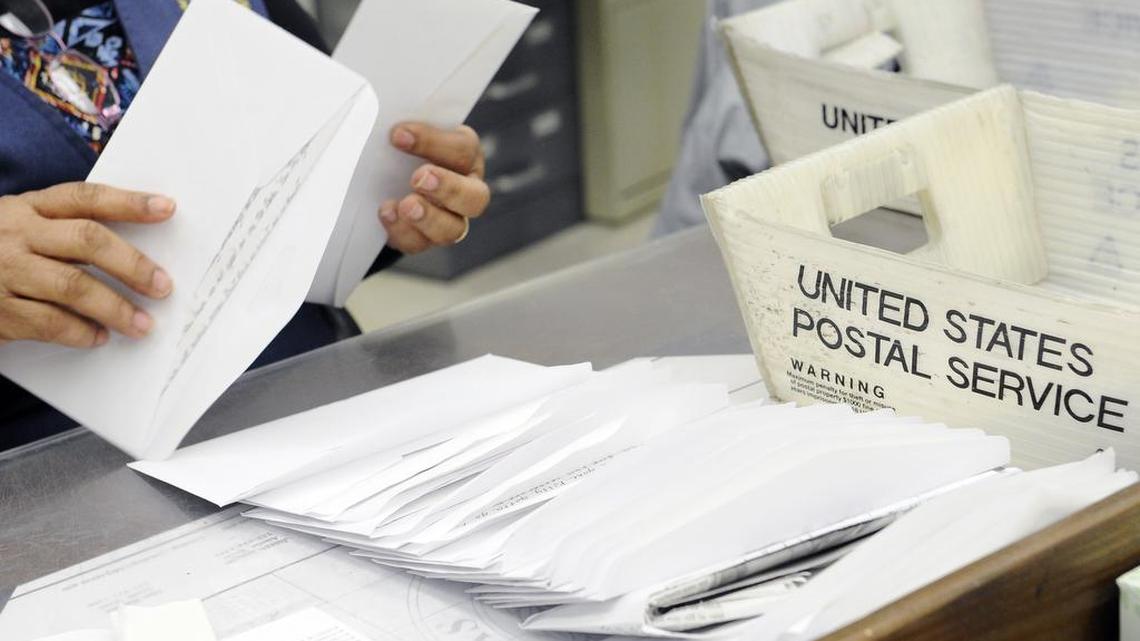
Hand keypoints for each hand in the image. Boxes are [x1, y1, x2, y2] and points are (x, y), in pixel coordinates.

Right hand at [0, 182, 174, 347]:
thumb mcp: (21, 227)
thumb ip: (65, 230)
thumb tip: (137, 253)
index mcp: (28, 208)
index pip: (85, 197)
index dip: (128, 202)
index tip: (167, 208)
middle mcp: (16, 234)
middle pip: (87, 240)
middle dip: (131, 265)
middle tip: (162, 286)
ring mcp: (4, 272)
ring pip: (72, 286)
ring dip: (115, 308)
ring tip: (142, 324)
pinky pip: (48, 322)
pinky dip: (80, 332)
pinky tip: (98, 337)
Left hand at [381, 122, 489, 253]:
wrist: (380, 173)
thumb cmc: (398, 144)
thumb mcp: (401, 129)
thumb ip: (402, 125)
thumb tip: (379, 114)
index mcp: (464, 154)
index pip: (463, 149)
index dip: (433, 142)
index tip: (398, 134)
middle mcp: (465, 189)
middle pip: (474, 197)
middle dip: (448, 188)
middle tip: (419, 178)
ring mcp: (449, 218)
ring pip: (454, 228)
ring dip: (430, 218)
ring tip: (406, 205)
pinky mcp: (424, 237)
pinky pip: (420, 243)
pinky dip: (403, 231)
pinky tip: (387, 212)